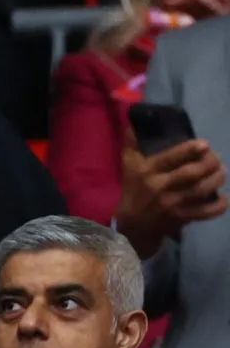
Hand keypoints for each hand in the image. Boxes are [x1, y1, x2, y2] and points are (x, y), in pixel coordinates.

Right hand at [116, 130, 226, 257]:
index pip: (171, 158)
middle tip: (215, 158)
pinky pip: (206, 212)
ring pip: (202, 190)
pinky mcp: (182, 217)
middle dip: (210, 162)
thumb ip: (132, 143)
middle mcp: (161, 187)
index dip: (190, 150)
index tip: (204, 144)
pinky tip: (223, 197)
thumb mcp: (128, 164)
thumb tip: (135, 122)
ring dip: (217, 178)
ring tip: (220, 172)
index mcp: (148, 171)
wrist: (132, 225)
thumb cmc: (133, 189)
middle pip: (192, 173)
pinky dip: (219, 205)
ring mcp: (173, 204)